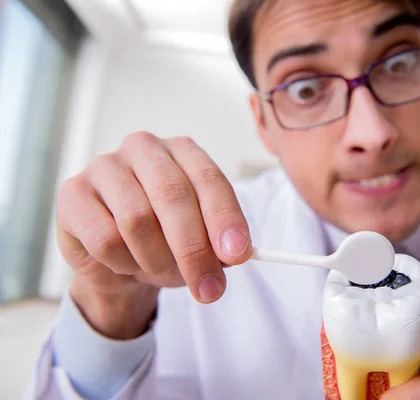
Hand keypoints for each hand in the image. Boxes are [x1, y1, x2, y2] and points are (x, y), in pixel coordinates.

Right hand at [56, 131, 251, 338]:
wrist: (117, 259)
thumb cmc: (166, 241)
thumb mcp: (202, 244)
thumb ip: (220, 246)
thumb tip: (234, 254)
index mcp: (184, 151)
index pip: (209, 179)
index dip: (225, 218)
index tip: (238, 254)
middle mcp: (144, 148)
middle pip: (173, 197)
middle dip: (194, 250)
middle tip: (209, 290)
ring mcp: (105, 166)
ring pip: (137, 220)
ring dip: (155, 259)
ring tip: (158, 268)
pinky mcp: (73, 192)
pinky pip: (104, 239)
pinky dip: (123, 263)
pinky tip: (125, 262)